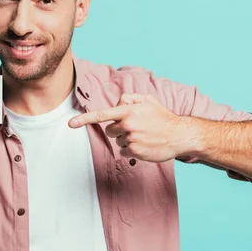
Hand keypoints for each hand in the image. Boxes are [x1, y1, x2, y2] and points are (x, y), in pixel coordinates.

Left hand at [68, 93, 190, 162]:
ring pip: (117, 141)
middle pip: (110, 130)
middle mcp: (128, 124)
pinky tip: (144, 145)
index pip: (102, 114)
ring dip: (127, 139)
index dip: (84, 119)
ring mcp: (131, 139)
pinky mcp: (135, 152)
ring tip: (143, 136)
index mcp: (128, 110)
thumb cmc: (162, 116)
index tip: (70, 124)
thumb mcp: (147, 100)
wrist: (180, 134)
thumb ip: (128, 98)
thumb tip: (116, 104)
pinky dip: (131, 150)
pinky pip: (124, 152)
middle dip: (118, 129)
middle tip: (135, 128)